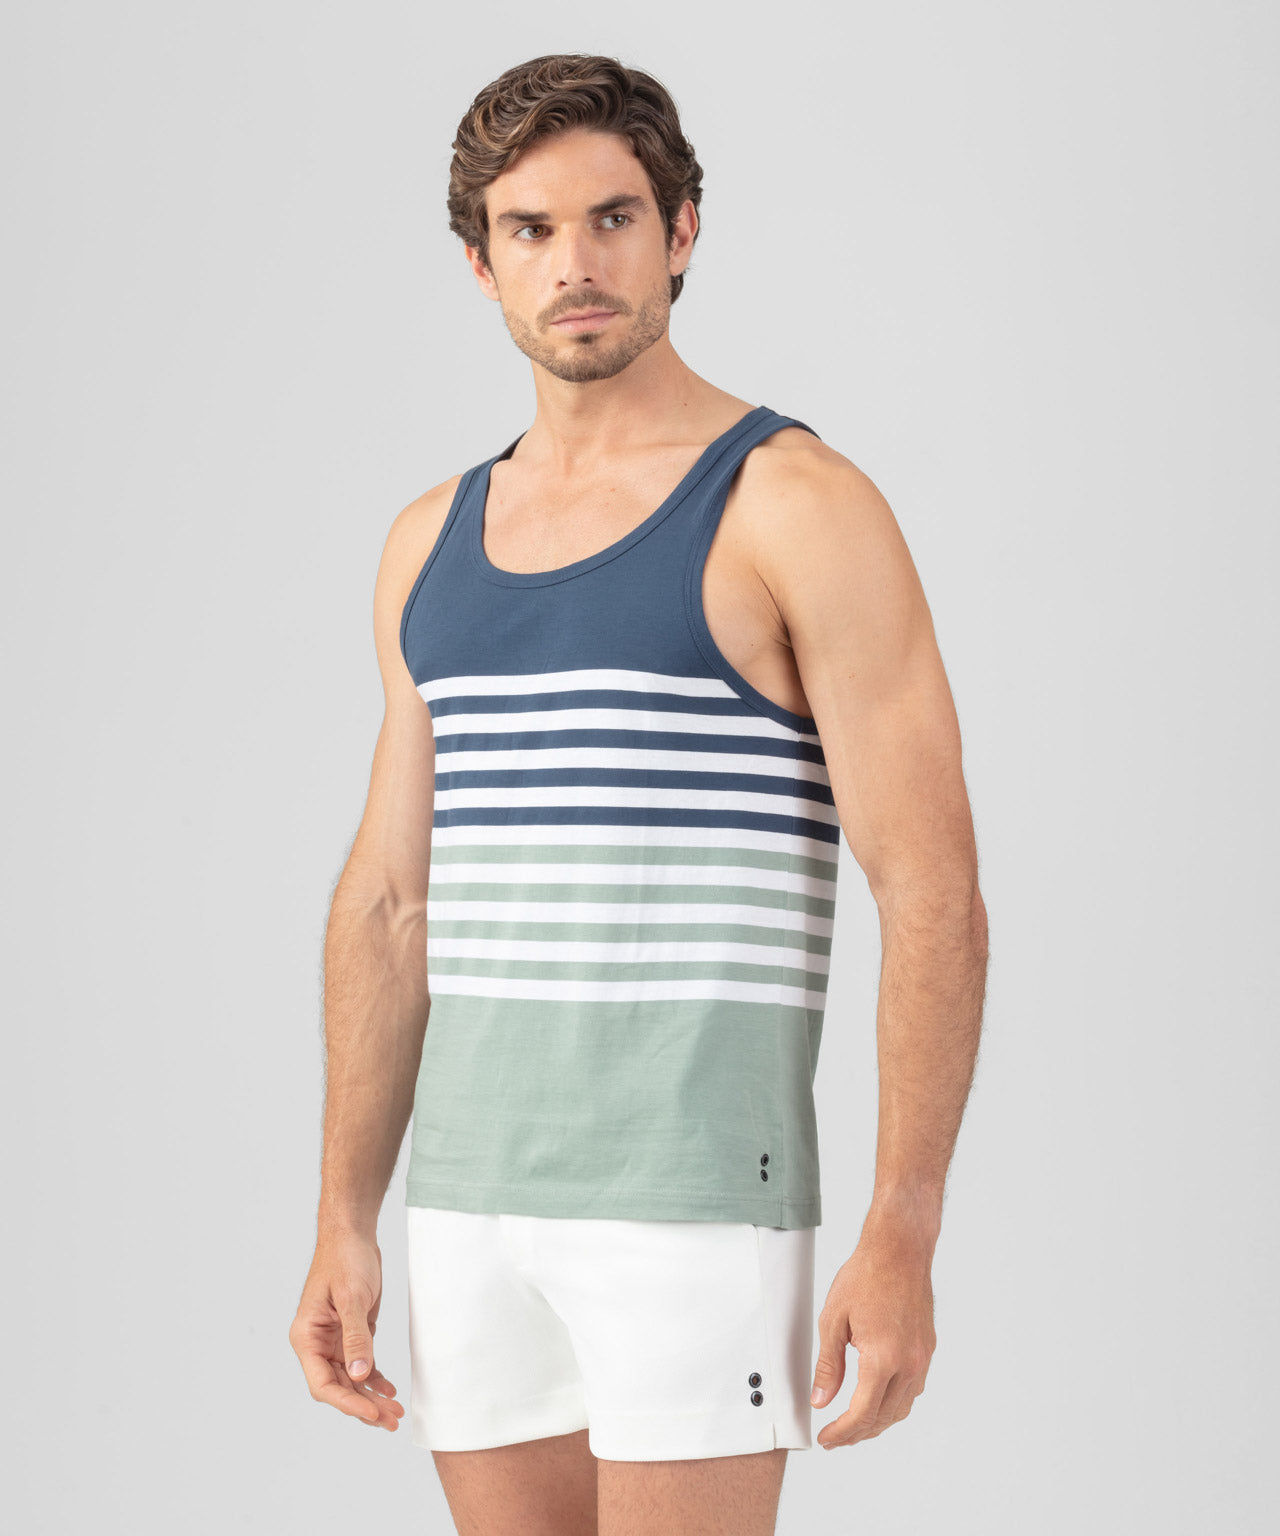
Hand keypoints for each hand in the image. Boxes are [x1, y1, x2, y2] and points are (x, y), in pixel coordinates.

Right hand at [289, 1231, 404, 1431]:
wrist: (352, 1234)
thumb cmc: (345, 1259)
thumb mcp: (352, 1297)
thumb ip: (356, 1337)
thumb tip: (360, 1376)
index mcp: (306, 1338)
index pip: (323, 1384)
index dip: (348, 1403)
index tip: (373, 1413)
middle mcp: (316, 1344)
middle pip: (338, 1388)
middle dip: (364, 1407)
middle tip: (391, 1421)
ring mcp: (333, 1341)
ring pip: (351, 1380)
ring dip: (371, 1397)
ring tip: (396, 1413)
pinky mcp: (351, 1334)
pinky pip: (361, 1365)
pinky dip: (374, 1379)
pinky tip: (390, 1390)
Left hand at [809, 1218, 935, 1449]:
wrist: (899, 1251)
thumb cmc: (865, 1276)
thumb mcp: (833, 1319)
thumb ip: (828, 1365)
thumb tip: (821, 1400)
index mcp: (883, 1358)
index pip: (862, 1413)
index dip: (842, 1432)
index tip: (826, 1439)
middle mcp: (909, 1364)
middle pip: (883, 1417)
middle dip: (857, 1434)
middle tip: (835, 1438)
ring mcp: (922, 1359)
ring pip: (901, 1408)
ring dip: (877, 1422)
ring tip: (854, 1425)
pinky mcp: (927, 1350)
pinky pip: (912, 1390)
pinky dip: (893, 1404)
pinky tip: (877, 1400)